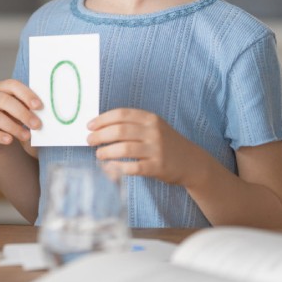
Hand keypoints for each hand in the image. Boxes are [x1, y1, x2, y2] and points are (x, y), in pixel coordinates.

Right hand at [0, 79, 42, 154]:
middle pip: (4, 100)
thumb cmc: (17, 121)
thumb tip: (48, 114)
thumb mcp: (25, 113)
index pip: (13, 85)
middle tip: (37, 125)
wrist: (1, 139)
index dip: (26, 94)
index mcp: (3, 87)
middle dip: (22, 113)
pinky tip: (9, 141)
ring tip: (26, 136)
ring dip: (13, 127)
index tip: (39, 106)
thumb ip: (32, 110)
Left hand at [87, 108, 203, 186]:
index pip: (121, 114)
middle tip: (89, 140)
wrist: (192, 162)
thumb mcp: (153, 127)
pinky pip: (133, 167)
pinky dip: (118, 167)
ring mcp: (156, 149)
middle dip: (100, 135)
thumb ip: (132, 124)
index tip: (89, 125)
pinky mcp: (158, 167)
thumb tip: (100, 126)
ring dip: (106, 151)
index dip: (102, 119)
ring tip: (98, 154)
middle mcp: (154, 132)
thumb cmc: (165, 143)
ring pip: (124, 148)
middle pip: (120, 130)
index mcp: (150, 118)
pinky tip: (110, 167)